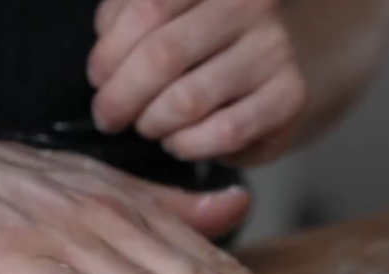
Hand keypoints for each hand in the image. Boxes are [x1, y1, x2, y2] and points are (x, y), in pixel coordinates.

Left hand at [89, 0, 305, 165]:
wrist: (263, 80)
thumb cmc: (202, 50)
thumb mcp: (162, 21)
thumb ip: (127, 22)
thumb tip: (105, 61)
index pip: (147, 9)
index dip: (110, 51)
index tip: (98, 78)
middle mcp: (250, 4)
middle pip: (164, 55)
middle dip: (122, 95)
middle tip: (108, 117)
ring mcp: (274, 50)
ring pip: (189, 99)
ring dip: (153, 122)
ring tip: (147, 126)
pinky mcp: (290, 96)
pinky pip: (225, 131)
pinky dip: (188, 145)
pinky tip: (177, 142)